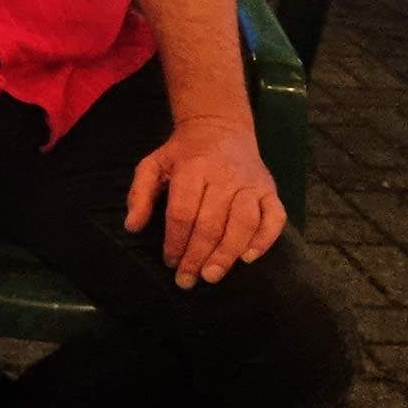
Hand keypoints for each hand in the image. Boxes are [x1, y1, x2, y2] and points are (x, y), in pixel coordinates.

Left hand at [124, 117, 287, 288]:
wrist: (219, 128)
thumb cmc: (182, 154)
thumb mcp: (153, 164)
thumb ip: (139, 193)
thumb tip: (132, 227)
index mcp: (193, 169)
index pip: (183, 212)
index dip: (175, 241)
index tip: (170, 261)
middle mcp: (225, 176)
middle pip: (212, 223)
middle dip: (198, 255)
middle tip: (187, 279)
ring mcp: (250, 184)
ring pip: (244, 223)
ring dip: (228, 253)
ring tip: (212, 275)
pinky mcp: (270, 190)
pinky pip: (275, 218)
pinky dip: (264, 240)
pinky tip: (247, 258)